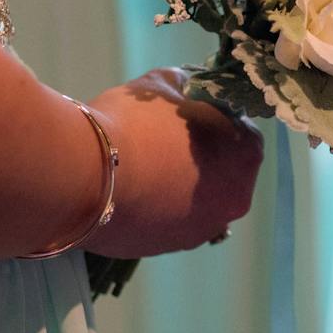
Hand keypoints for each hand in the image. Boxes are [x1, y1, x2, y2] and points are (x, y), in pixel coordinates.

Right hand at [82, 68, 262, 257]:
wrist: (86, 176)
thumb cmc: (133, 123)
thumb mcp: (162, 84)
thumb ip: (185, 84)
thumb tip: (186, 85)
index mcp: (247, 152)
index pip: (238, 128)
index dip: (209, 118)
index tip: (180, 115)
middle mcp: (237, 196)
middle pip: (222, 168)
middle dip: (196, 155)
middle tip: (159, 139)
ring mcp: (205, 228)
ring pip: (196, 199)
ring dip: (177, 184)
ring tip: (140, 166)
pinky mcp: (171, 248)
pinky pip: (171, 221)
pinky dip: (157, 207)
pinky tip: (131, 190)